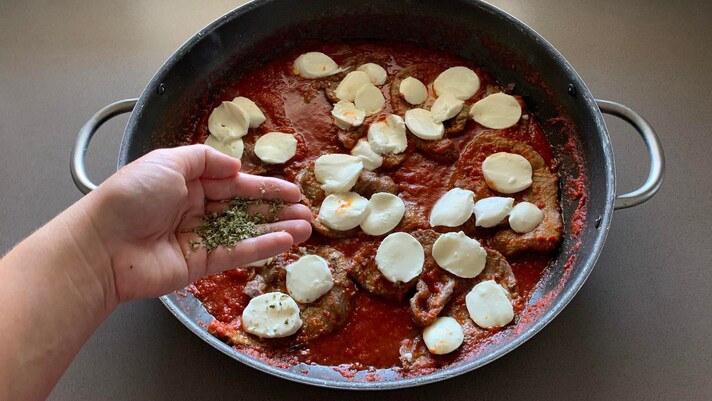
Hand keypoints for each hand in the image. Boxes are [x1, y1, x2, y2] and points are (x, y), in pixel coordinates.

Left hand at [83, 145, 311, 302]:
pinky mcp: (200, 264)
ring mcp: (199, 238)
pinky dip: (262, 247)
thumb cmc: (130, 197)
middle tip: (306, 211)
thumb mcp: (167, 160)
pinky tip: (286, 241)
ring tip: (307, 228)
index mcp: (187, 182)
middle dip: (277, 209)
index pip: (234, 183)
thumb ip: (205, 159)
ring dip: (278, 229)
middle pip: (245, 208)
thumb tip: (236, 167)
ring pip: (247, 231)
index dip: (265, 186)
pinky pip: (237, 253)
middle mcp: (195, 209)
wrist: (102, 245)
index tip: (292, 190)